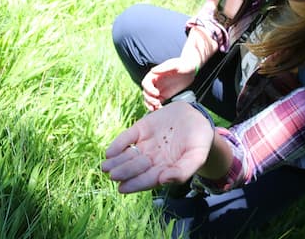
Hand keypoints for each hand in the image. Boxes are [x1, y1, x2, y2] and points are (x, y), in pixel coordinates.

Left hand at [100, 101, 214, 193]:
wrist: (197, 116)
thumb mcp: (197, 157)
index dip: (135, 184)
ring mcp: (145, 144)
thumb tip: (164, 181)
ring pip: (128, 155)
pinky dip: (118, 144)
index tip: (123, 188)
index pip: (147, 179)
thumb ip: (183, 170)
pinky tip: (110, 152)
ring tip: (106, 167)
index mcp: (164, 169)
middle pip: (135, 168)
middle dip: (123, 172)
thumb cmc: (199, 141)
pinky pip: (127, 137)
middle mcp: (152, 159)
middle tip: (112, 175)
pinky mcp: (141, 129)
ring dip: (116, 162)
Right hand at [141, 58, 195, 110]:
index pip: (146, 83)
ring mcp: (159, 89)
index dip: (149, 89)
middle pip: (146, 93)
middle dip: (149, 99)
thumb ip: (164, 68)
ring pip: (149, 99)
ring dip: (150, 104)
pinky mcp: (164, 95)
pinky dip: (156, 107)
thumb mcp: (174, 65)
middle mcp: (155, 82)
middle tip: (157, 102)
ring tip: (157, 108)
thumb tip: (153, 71)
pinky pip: (157, 103)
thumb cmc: (183, 65)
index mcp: (155, 74)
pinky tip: (160, 109)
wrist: (191, 70)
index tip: (156, 93)